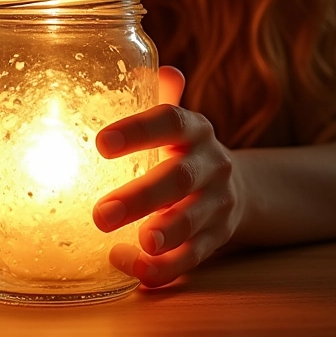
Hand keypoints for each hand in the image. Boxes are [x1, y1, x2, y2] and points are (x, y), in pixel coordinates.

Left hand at [92, 66, 241, 286]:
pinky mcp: (219, 238)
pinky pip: (194, 258)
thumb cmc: (183, 150)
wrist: (235, 187)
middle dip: (142, 197)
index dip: (138, 130)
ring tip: (139, 243)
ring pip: (194, 220)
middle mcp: (211, 164)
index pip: (169, 121)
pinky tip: (132, 267)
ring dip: (165, 234)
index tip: (101, 143)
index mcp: (194, 129)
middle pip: (179, 178)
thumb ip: (157, 98)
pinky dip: (164, 268)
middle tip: (101, 214)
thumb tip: (142, 68)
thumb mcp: (174, 122)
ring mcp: (218, 203)